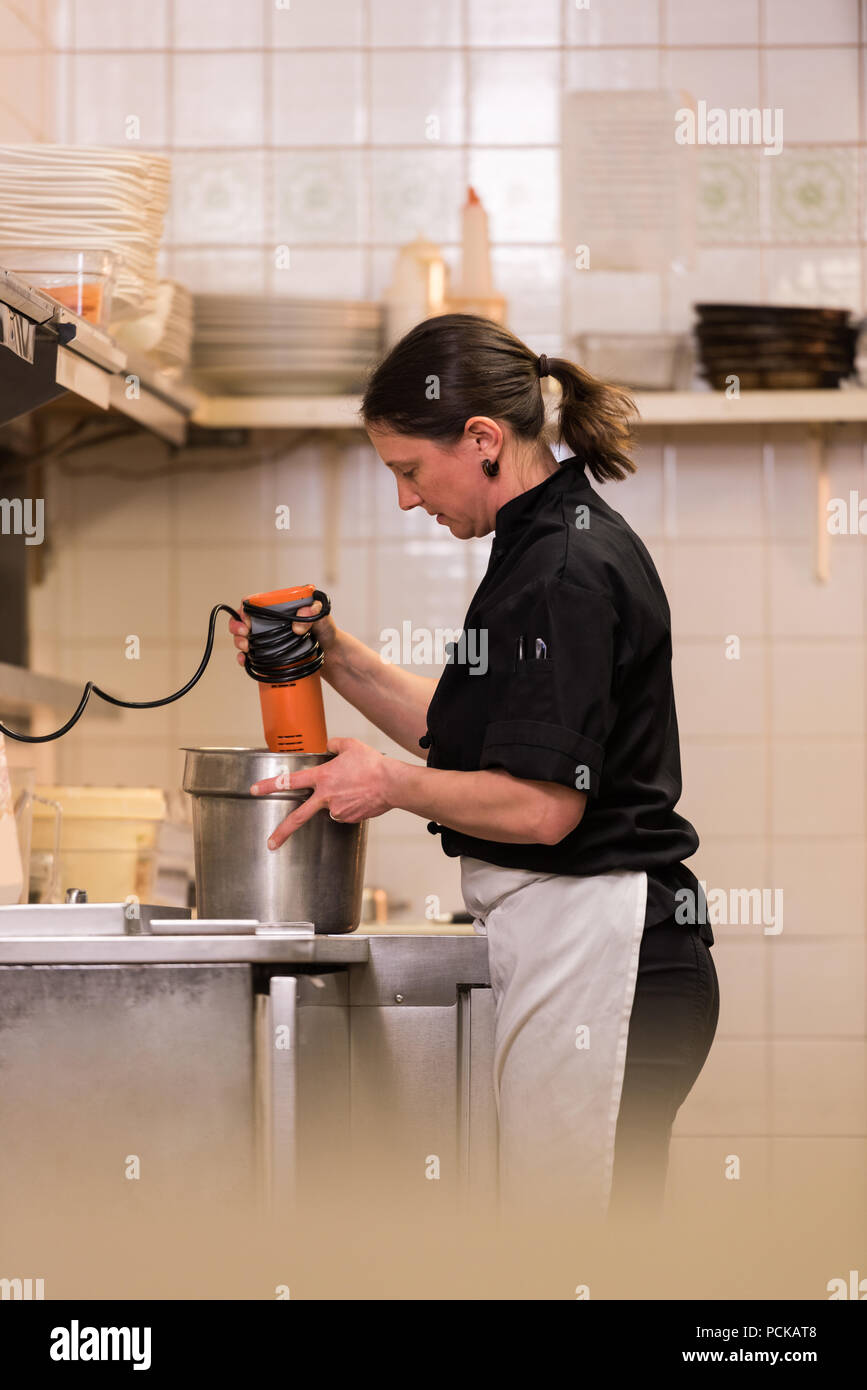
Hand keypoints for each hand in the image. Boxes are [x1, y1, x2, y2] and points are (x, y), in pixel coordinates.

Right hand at [227, 595, 338, 667]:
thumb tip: (297, 622)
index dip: (244, 610)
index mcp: (278, 608)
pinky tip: (244, 660)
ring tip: (245, 648)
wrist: (332, 654)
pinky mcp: (269, 655)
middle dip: (237, 627)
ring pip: (243, 637)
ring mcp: (268, 639)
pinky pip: (250, 656)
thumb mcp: (323, 617)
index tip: (246, 619)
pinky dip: (243, 658)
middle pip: (243, 620)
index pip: (253, 603)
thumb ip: (314, 611)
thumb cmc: (327, 631)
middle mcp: (269, 622)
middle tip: (244, 634)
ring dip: (238, 642)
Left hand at [250, 737, 392, 848]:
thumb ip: (335, 744)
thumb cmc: (373, 765)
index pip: (289, 781)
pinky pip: (344, 812)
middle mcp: (326, 797)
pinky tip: (360, 796)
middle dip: (282, 832)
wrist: (392, 784)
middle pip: (298, 817)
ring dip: (337, 800)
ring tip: (355, 788)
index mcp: (322, 777)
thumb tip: (329, 746)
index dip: (269, 785)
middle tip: (270, 843)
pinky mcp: (349, 819)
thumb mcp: (351, 746)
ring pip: (329, 808)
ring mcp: (337, 810)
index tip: (255, 790)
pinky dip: (349, 805)